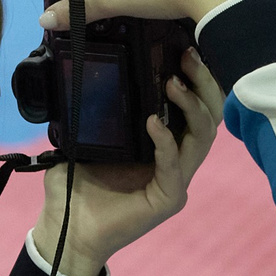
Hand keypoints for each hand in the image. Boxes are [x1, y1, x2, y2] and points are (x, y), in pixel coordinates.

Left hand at [31, 49, 223, 275]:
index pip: (193, 105)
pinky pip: (175, 165)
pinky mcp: (168, 199)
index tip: (184, 46)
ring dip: (190, 106)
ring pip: (202, 137)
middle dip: (203, 82)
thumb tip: (81, 67)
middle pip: (209, 116)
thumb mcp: (84, 137)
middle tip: (188, 55)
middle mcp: (176, 158)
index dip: (196, 76)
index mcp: (162, 143)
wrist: (65, 229)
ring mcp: (176, 180)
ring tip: (172, 83)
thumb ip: (92, 109)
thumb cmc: (75, 186)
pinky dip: (166, 141)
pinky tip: (154, 123)